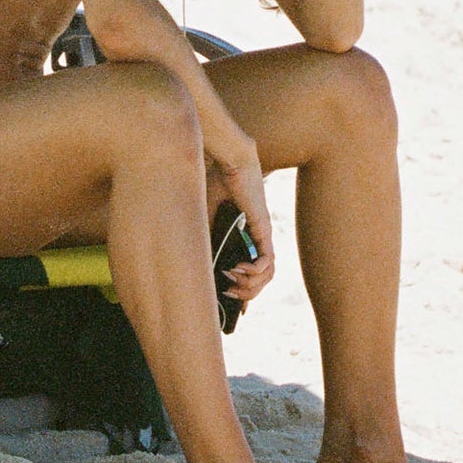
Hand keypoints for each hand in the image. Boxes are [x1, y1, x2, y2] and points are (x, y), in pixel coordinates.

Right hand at [213, 144, 273, 304]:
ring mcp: (263, 235)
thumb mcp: (204, 214)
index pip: (252, 271)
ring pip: (268, 275)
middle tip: (228, 294)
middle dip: (246, 294)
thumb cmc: (216, 180)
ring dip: (250, 285)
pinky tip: (239, 269)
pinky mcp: (264, 230)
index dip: (244, 290)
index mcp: (245, 236)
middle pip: (262, 279)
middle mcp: (257, 239)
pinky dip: (254, 271)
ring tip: (231, 280)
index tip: (232, 304)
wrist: (230, 159)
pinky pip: (267, 262)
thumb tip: (195, 262)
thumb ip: (203, 236)